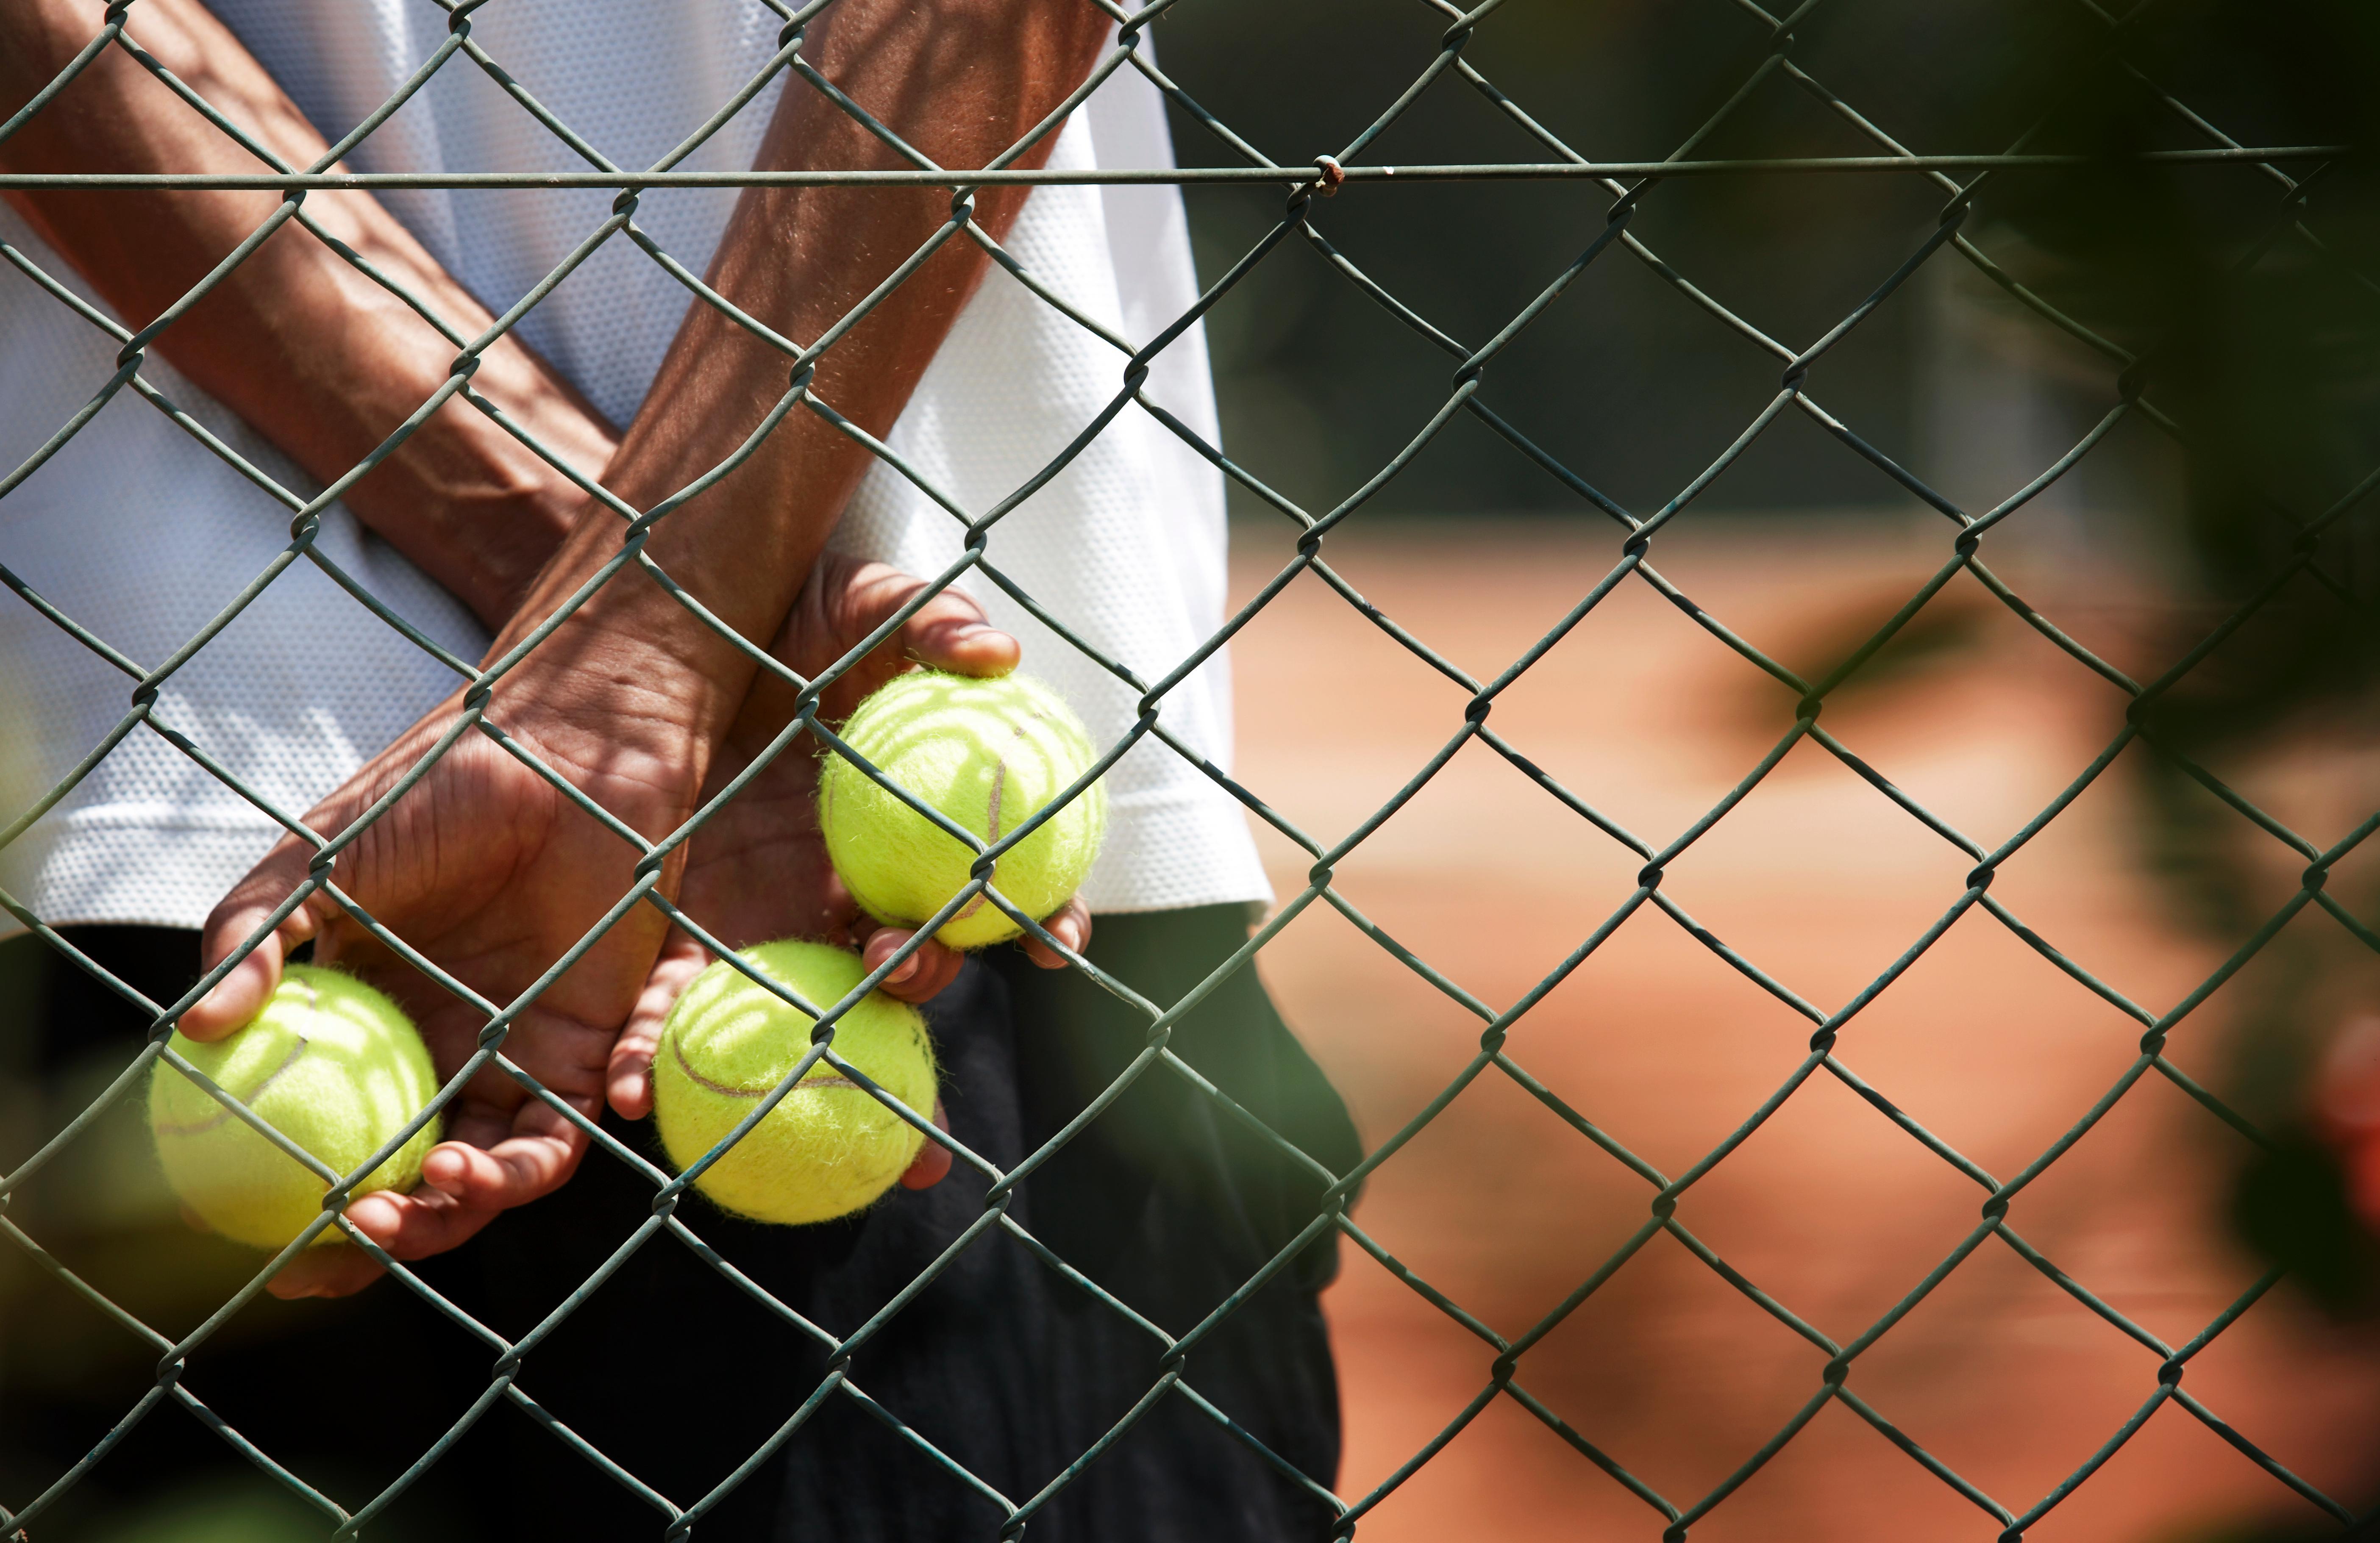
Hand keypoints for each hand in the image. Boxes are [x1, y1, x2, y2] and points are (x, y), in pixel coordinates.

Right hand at [181, 638, 712, 1297]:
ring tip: (436, 1184)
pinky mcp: (590, 1042)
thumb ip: (259, 938)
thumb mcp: (321, 864)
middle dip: (393, 1233)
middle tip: (352, 1240)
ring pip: (497, 1169)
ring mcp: (520, 1055)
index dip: (315, 1210)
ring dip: (466, 1202)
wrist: (552, 755)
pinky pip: (572, 1123)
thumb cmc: (431, 793)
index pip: (340, 1142)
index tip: (278, 1259)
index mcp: (373, 1030)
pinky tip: (513, 1157)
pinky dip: (546, 1155)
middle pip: (420, 1180)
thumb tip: (200, 1027)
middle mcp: (447, 1057)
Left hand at [608, 554, 1094, 1195]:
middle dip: (926, 981)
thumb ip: (928, 621)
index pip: (991, 888)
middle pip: (912, 962)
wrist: (666, 621)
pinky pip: (689, 1012)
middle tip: (909, 964)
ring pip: (815, 1012)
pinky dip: (670, 1057)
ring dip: (826, 1053)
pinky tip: (648, 1094)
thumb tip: (998, 653)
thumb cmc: (781, 615)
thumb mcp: (854, 601)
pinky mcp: (684, 946)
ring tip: (811, 1059)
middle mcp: (850, 891)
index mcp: (906, 832)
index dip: (1039, 917)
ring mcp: (772, 924)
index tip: (1058, 940)